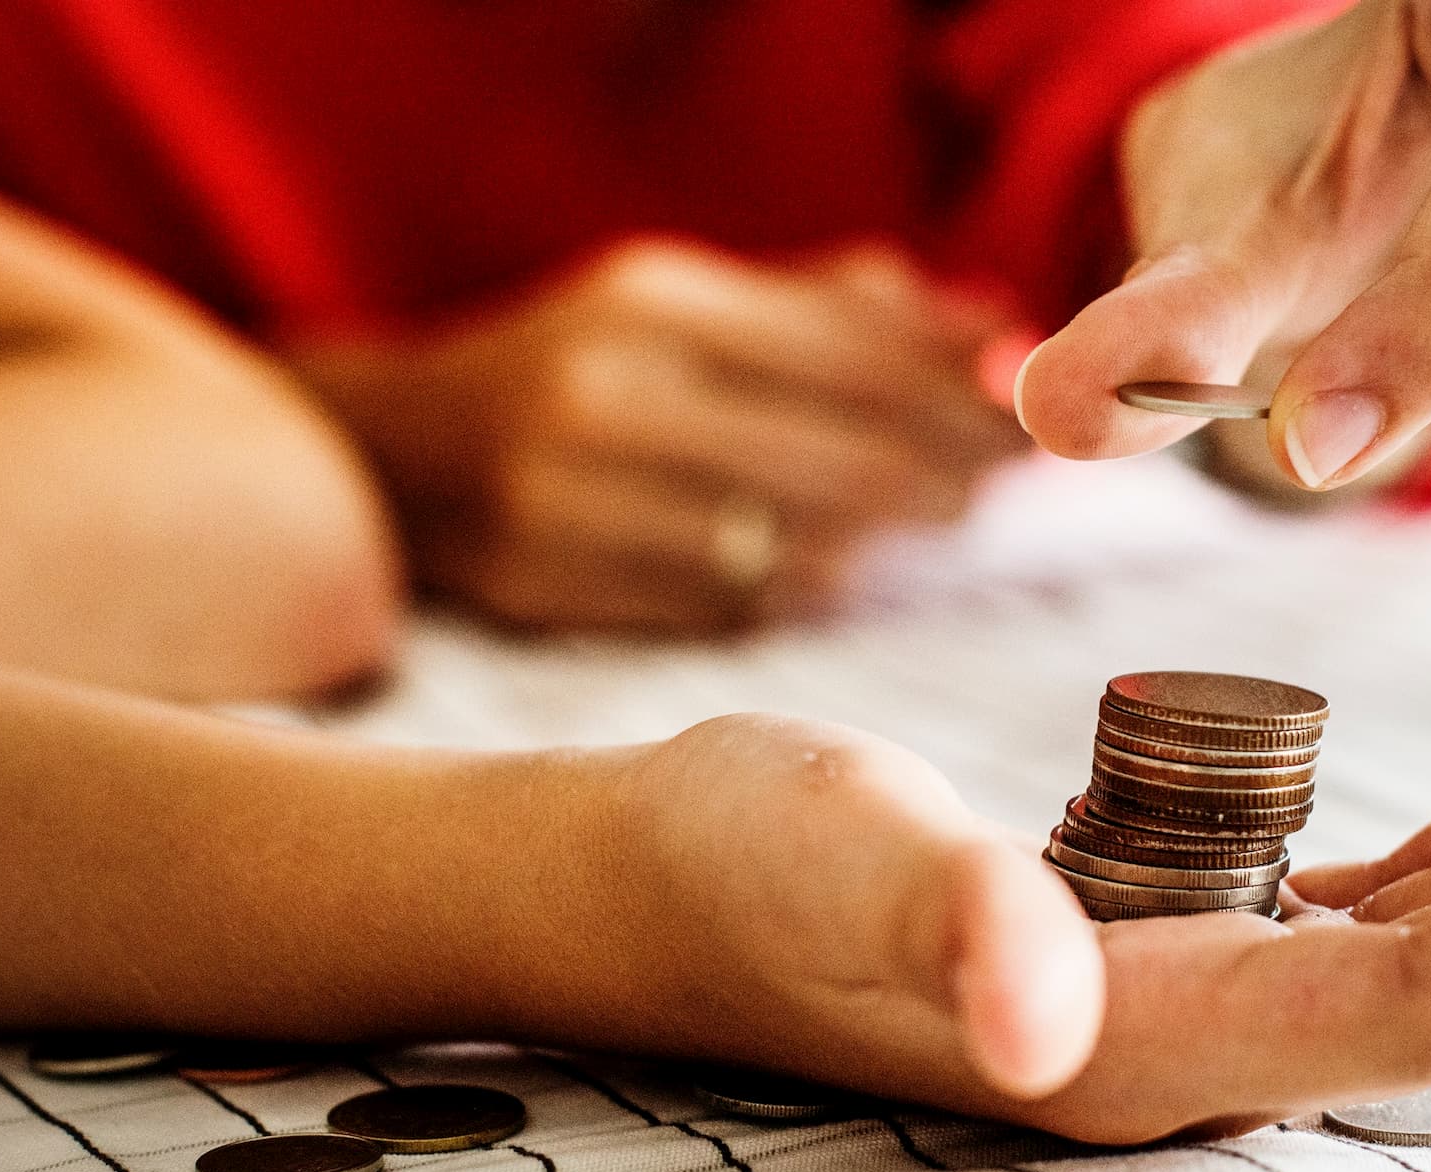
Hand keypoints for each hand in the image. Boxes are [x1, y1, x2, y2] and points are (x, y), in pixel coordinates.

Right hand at [300, 240, 1028, 633]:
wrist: (399, 451)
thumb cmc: (580, 367)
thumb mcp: (689, 304)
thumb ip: (840, 312)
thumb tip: (997, 329)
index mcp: (651, 305)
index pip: (852, 357)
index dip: (959, 396)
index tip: (1032, 417)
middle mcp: (606, 397)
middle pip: (838, 460)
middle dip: (944, 475)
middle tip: (1004, 483)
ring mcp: (572, 503)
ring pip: (791, 548)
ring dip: (884, 542)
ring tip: (934, 519)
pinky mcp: (553, 588)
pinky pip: (727, 607)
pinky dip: (801, 588)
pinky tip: (835, 568)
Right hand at [564, 647, 1430, 1140]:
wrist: (662, 881)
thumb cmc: (736, 868)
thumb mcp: (833, 863)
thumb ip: (948, 929)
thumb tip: (1040, 1015)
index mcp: (1153, 1048)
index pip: (1424, 1007)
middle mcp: (1214, 1044)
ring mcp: (1215, 990)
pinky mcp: (1197, 927)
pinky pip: (1394, 887)